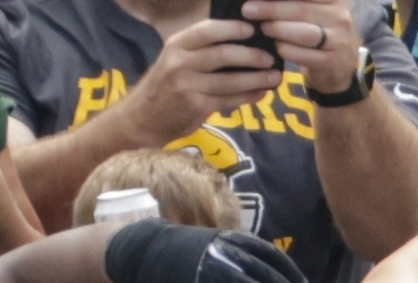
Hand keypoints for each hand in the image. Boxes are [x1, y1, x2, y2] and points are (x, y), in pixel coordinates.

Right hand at [125, 18, 284, 140]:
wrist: (143, 119)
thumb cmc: (164, 86)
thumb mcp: (175, 60)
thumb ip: (200, 50)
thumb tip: (240, 42)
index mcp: (176, 45)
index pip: (207, 30)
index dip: (232, 29)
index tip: (252, 30)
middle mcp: (180, 63)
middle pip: (223, 55)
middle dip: (251, 56)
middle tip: (270, 58)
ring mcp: (187, 86)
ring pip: (230, 80)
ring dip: (256, 79)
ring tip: (274, 77)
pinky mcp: (196, 107)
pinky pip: (229, 100)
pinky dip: (248, 96)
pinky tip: (261, 93)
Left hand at [245, 0, 362, 96]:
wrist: (339, 69)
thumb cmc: (319, 32)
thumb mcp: (313, 11)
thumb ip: (293, 3)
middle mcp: (341, 16)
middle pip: (302, 9)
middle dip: (271, 8)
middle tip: (248, 10)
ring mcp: (340, 40)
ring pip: (304, 33)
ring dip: (278, 29)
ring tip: (262, 28)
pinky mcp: (334, 61)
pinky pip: (305, 55)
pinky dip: (286, 50)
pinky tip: (275, 47)